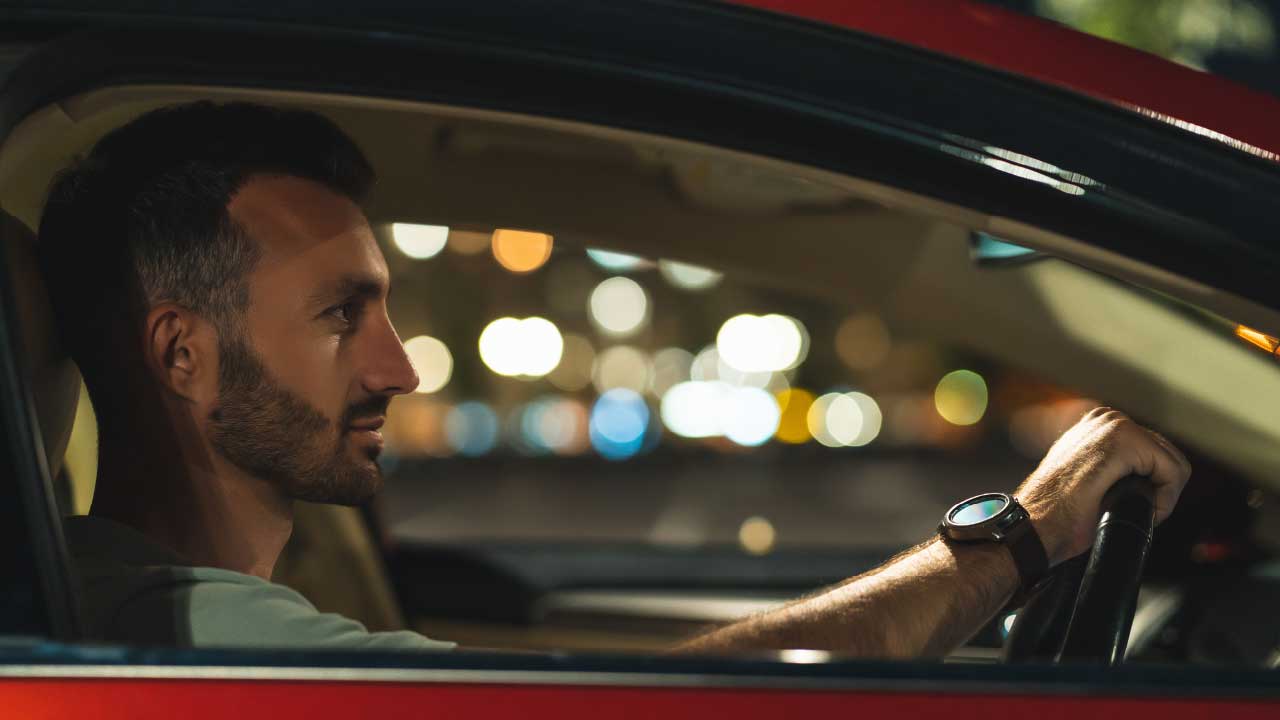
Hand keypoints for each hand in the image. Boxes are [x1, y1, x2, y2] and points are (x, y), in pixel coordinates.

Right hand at [1015, 407, 1191, 565]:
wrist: (1035, 524)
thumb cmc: (1054, 512)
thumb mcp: (1084, 478)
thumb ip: (1109, 466)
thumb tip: (1135, 475)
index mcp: (1098, 424)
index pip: (1154, 452)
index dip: (1151, 486)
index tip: (1128, 504)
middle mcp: (1107, 417)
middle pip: (1168, 456)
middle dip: (1159, 489)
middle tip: (1133, 512)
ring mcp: (1115, 424)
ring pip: (1174, 464)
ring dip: (1162, 494)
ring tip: (1132, 511)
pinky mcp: (1125, 440)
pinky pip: (1173, 472)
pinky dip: (1165, 499)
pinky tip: (1141, 510)